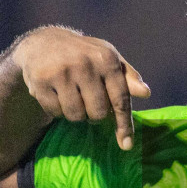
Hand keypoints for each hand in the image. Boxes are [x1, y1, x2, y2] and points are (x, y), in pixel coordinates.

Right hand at [12, 27, 149, 150]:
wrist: (44, 42)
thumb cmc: (84, 55)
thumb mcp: (108, 60)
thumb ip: (127, 78)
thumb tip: (146, 93)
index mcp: (106, 58)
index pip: (120, 99)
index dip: (124, 124)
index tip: (126, 145)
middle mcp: (85, 64)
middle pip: (97, 113)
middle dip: (94, 115)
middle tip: (88, 101)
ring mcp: (61, 72)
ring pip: (76, 116)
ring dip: (76, 114)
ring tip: (72, 96)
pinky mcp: (41, 81)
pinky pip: (55, 112)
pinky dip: (57, 110)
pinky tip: (56, 94)